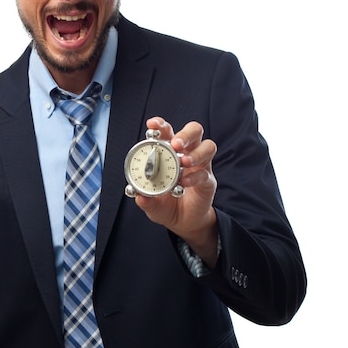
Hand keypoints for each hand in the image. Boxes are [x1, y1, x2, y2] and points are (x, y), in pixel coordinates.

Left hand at [133, 118, 218, 267]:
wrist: (183, 222)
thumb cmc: (166, 205)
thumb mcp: (152, 203)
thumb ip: (145, 199)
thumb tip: (139, 196)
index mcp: (169, 151)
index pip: (168, 131)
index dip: (161, 125)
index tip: (153, 125)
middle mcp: (186, 153)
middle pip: (193, 131)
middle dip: (185, 134)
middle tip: (176, 144)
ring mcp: (199, 166)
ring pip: (207, 146)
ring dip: (195, 153)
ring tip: (184, 162)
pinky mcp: (208, 180)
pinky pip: (205, 173)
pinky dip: (194, 177)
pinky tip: (184, 183)